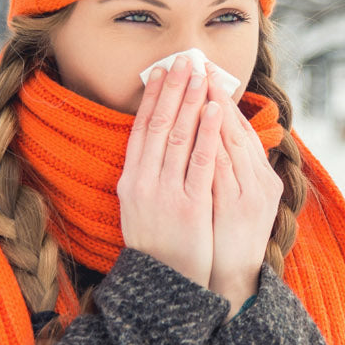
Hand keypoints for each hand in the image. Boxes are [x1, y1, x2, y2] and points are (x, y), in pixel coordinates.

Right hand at [119, 56, 218, 287]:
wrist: (164, 283)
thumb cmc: (158, 245)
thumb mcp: (139, 208)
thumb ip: (144, 175)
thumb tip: (152, 142)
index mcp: (129, 180)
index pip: (141, 129)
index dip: (152, 98)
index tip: (162, 71)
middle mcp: (143, 182)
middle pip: (159, 125)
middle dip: (173, 89)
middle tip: (185, 60)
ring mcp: (165, 193)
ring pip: (180, 136)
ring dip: (192, 101)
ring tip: (202, 75)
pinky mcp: (190, 204)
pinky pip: (201, 161)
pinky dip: (208, 132)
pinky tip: (215, 110)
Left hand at [204, 62, 284, 316]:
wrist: (232, 279)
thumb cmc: (230, 237)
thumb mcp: (235, 199)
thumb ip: (232, 168)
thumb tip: (216, 136)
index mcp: (260, 176)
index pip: (238, 128)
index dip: (220, 98)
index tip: (205, 71)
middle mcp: (260, 180)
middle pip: (235, 129)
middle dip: (214, 95)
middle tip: (198, 65)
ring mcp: (252, 193)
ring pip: (231, 143)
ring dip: (212, 112)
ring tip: (196, 83)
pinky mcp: (240, 207)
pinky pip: (223, 169)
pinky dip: (212, 144)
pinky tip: (202, 123)